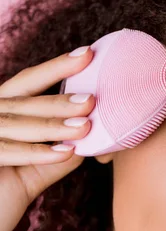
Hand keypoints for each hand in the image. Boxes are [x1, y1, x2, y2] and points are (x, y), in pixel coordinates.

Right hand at [0, 46, 94, 230]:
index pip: (26, 84)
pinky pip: (8, 151)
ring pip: (16, 124)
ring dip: (53, 125)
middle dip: (58, 99)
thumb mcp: (29, 175)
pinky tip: (66, 152)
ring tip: (85, 126)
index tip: (87, 55)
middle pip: (22, 99)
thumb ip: (53, 157)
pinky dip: (38, 152)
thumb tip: (87, 143)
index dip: (55, 69)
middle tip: (92, 98)